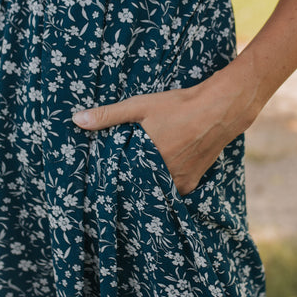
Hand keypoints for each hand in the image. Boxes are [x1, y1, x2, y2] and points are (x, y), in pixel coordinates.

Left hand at [72, 70, 252, 195]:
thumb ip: (108, 115)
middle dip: (128, 181)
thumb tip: (77, 120)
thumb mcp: (140, 106)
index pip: (118, 180)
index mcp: (145, 162)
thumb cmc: (178, 106)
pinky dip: (164, 182)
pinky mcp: (192, 183)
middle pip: (137, 186)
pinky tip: (161, 169)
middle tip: (118, 175)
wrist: (220, 110)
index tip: (100, 178)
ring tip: (138, 172)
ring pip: (155, 189)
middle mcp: (162, 178)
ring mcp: (179, 183)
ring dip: (146, 182)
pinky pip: (172, 190)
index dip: (110, 178)